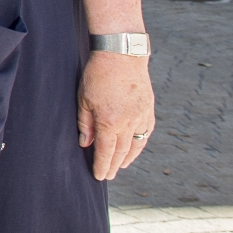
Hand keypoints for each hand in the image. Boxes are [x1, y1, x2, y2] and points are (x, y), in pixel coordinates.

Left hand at [78, 50, 154, 179]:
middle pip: (121, 151)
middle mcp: (128, 123)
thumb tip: (86, 144)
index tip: (99, 176)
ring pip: (135, 144)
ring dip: (128, 158)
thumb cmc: (97, 75)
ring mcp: (141, 116)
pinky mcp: (149, 109)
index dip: (102, 165)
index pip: (106, 151)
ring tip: (120, 167)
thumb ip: (85, 123)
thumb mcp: (83, 99)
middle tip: (109, 176)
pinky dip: (139, 143)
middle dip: (114, 165)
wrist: (122, 55)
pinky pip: (145, 132)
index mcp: (109, 122)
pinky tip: (134, 148)